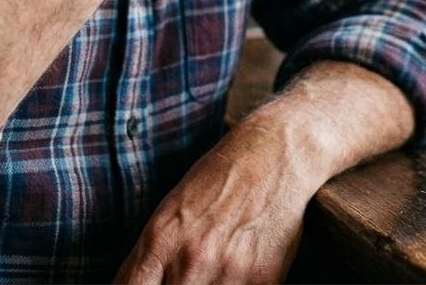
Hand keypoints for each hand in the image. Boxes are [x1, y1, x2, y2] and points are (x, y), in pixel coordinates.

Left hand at [114, 131, 307, 284]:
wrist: (275, 152)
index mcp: (161, 237)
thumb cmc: (220, 176)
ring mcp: (228, 273)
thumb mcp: (172, 206)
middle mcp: (192, 259)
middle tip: (186, 272)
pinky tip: (238, 266)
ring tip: (216, 263)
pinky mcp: (263, 281)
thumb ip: (150, 255)